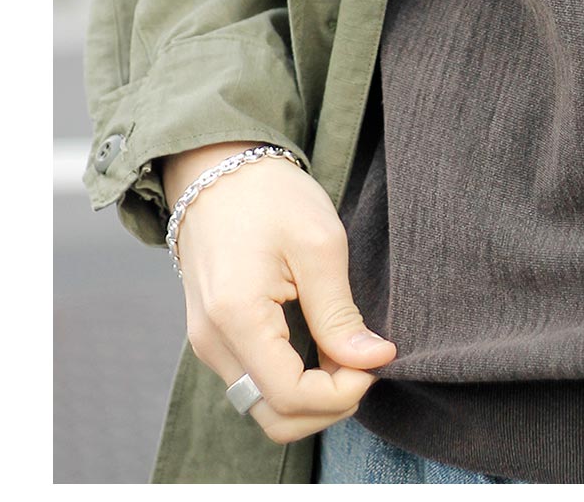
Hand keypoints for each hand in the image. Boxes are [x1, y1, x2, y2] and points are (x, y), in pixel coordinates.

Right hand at [160, 141, 396, 444]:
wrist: (218, 167)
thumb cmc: (270, 196)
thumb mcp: (319, 244)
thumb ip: (340, 313)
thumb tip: (373, 361)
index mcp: (236, 317)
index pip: (289, 396)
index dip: (341, 393)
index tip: (375, 361)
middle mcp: (212, 341)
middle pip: (272, 416)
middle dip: (328, 405)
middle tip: (365, 364)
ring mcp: (207, 342)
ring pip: (262, 406)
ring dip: (311, 397)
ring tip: (347, 355)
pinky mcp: (214, 335)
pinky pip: (254, 381)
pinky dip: (291, 381)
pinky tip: (323, 349)